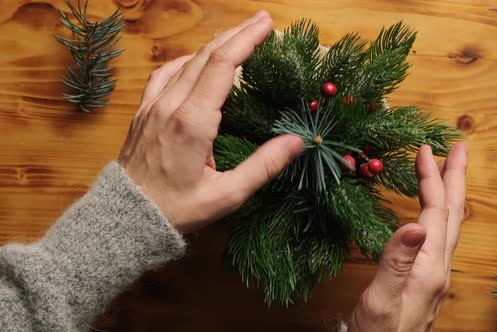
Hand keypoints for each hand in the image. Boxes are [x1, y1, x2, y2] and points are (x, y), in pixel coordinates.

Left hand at [118, 12, 303, 232]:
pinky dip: (186, 61)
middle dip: (236, 34)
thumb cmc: (177, 209)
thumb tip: (297, 141)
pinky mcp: (143, 112)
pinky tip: (196, 62)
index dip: (246, 39)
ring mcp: (153, 105)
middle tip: (262, 21)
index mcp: (193, 121)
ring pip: (186, 61)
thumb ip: (263, 166)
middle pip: (206, 55)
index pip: (223, 65)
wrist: (125, 218)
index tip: (266, 25)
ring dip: (214, 44)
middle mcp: (171, 105)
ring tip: (238, 36)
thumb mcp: (227, 195)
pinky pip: (165, 74)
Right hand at [349, 143, 467, 331]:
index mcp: (429, 266)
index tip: (426, 149)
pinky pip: (440, 235)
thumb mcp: (382, 299)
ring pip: (449, 224)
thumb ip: (396, 262)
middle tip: (459, 148)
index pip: (435, 212)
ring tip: (447, 170)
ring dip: (450, 192)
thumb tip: (414, 225)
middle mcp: (438, 266)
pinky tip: (431, 212)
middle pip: (453, 214)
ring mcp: (435, 273)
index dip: (432, 178)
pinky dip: (438, 212)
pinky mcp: (427, 278)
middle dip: (456, 178)